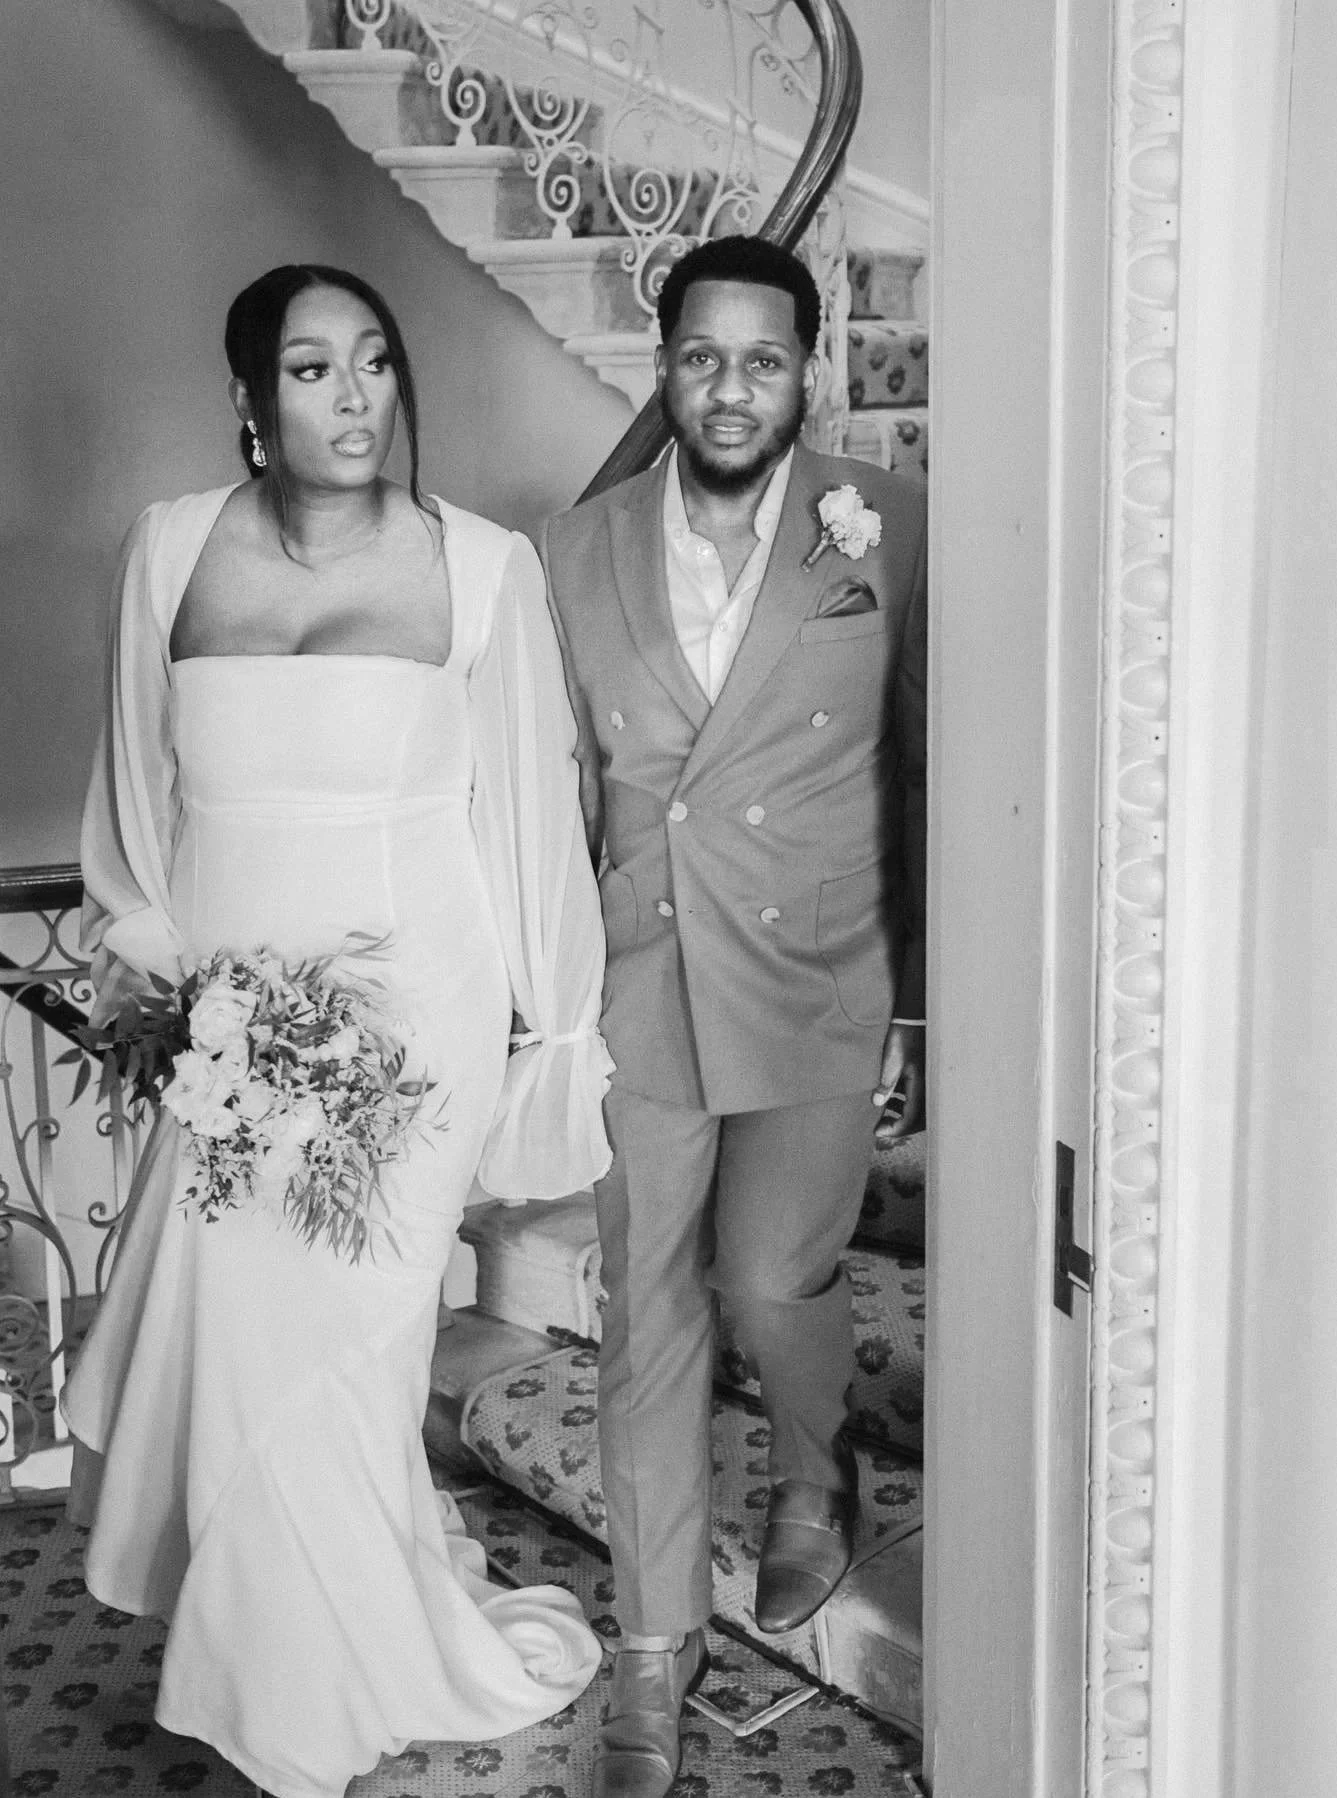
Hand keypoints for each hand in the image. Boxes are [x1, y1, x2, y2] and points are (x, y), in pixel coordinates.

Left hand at [873, 1021, 924, 1143]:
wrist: (914, 1016)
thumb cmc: (903, 1036)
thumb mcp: (891, 1060)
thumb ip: (886, 1083)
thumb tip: (877, 1103)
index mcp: (922, 1086)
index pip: (910, 1120)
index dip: (893, 1129)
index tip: (876, 1131)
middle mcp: (928, 1087)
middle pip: (917, 1119)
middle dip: (898, 1126)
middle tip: (879, 1126)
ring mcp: (927, 1082)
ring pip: (917, 1109)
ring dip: (901, 1114)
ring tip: (882, 1113)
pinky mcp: (923, 1076)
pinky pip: (916, 1097)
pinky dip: (903, 1102)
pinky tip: (890, 1098)